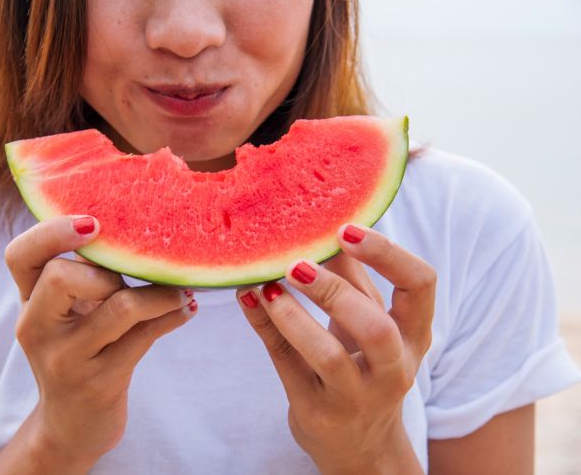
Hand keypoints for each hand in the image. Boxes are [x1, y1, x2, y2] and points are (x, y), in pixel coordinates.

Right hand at [4, 216, 196, 469]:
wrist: (71, 427)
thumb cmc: (77, 354)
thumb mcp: (65, 315)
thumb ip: (81, 275)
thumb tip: (133, 227)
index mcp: (28, 304)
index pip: (19, 256)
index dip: (51, 232)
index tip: (93, 223)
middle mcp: (36, 330)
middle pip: (62, 275)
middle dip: (109, 271)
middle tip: (131, 282)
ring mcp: (66, 360)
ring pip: (118, 306)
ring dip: (159, 294)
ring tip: (179, 292)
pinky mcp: (98, 384)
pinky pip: (144, 336)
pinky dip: (171, 316)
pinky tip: (186, 310)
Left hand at [236, 224, 434, 473]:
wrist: (360, 447)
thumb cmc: (364, 368)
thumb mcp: (368, 324)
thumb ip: (352, 278)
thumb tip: (323, 223)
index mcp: (413, 336)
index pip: (421, 286)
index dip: (387, 253)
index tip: (345, 230)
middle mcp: (392, 369)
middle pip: (375, 328)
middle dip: (334, 291)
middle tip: (296, 263)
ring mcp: (355, 397)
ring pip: (327, 356)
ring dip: (293, 316)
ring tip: (268, 286)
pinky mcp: (317, 411)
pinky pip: (286, 365)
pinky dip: (264, 327)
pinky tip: (248, 298)